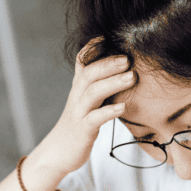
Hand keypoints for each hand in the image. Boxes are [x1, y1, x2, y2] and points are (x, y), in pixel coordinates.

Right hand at [28, 42, 135, 176]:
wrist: (58, 153)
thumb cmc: (78, 128)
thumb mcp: (87, 104)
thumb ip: (100, 89)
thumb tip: (123, 75)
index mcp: (79, 89)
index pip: (82, 63)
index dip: (91, 48)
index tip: (107, 36)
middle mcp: (77, 98)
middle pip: (89, 74)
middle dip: (108, 63)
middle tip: (128, 58)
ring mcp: (79, 113)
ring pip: (92, 93)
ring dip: (112, 82)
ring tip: (131, 77)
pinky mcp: (82, 130)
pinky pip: (94, 118)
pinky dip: (108, 112)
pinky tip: (123, 108)